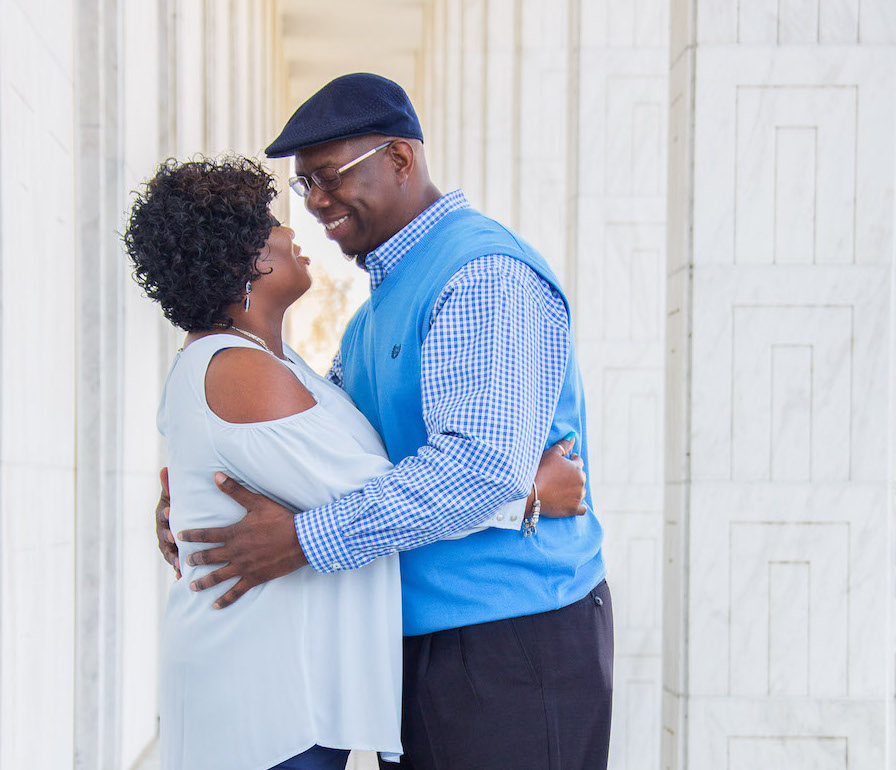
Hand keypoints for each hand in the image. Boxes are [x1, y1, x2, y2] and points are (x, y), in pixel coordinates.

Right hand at [155, 467, 180, 578]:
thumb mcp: (174, 498)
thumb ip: (170, 486)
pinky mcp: (175, 557)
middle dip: (167, 537)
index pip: (162, 514)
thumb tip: (164, 468)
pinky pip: (175, 565)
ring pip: (168, 552)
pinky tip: (180, 577)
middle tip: (173, 537)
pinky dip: (176, 570)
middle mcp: (163, 533)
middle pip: (163, 536)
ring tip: (178, 561)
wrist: (180, 525)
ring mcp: (167, 546)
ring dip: (172, 557)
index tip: (169, 510)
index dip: (165, 512)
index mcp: (163, 517)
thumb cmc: (179, 508)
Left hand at [177, 472, 308, 608]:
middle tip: (184, 563)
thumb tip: (216, 476)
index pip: (206, 535)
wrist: (299, 540)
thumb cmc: (279, 519)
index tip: (179, 536)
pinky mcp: (254, 578)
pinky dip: (225, 600)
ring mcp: (243, 567)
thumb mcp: (257, 502)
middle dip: (195, 560)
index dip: (191, 535)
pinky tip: (215, 606)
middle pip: (209, 557)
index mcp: (233, 534)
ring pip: (218, 577)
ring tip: (192, 587)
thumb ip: (235, 490)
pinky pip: (236, 591)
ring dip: (203, 582)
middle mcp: (235, 552)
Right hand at [532, 434, 586, 516]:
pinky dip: (578, 505)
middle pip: (580, 476)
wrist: (531, 494)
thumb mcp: (551, 454)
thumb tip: (573, 437)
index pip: (578, 461)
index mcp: (577, 468)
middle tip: (559, 476)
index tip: (564, 462)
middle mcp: (581, 482)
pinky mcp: (573, 509)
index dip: (571, 460)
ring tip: (561, 488)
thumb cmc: (540, 471)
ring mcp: (578, 497)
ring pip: (580, 491)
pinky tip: (572, 503)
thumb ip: (563, 445)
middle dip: (572, 474)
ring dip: (574, 489)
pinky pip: (582, 509)